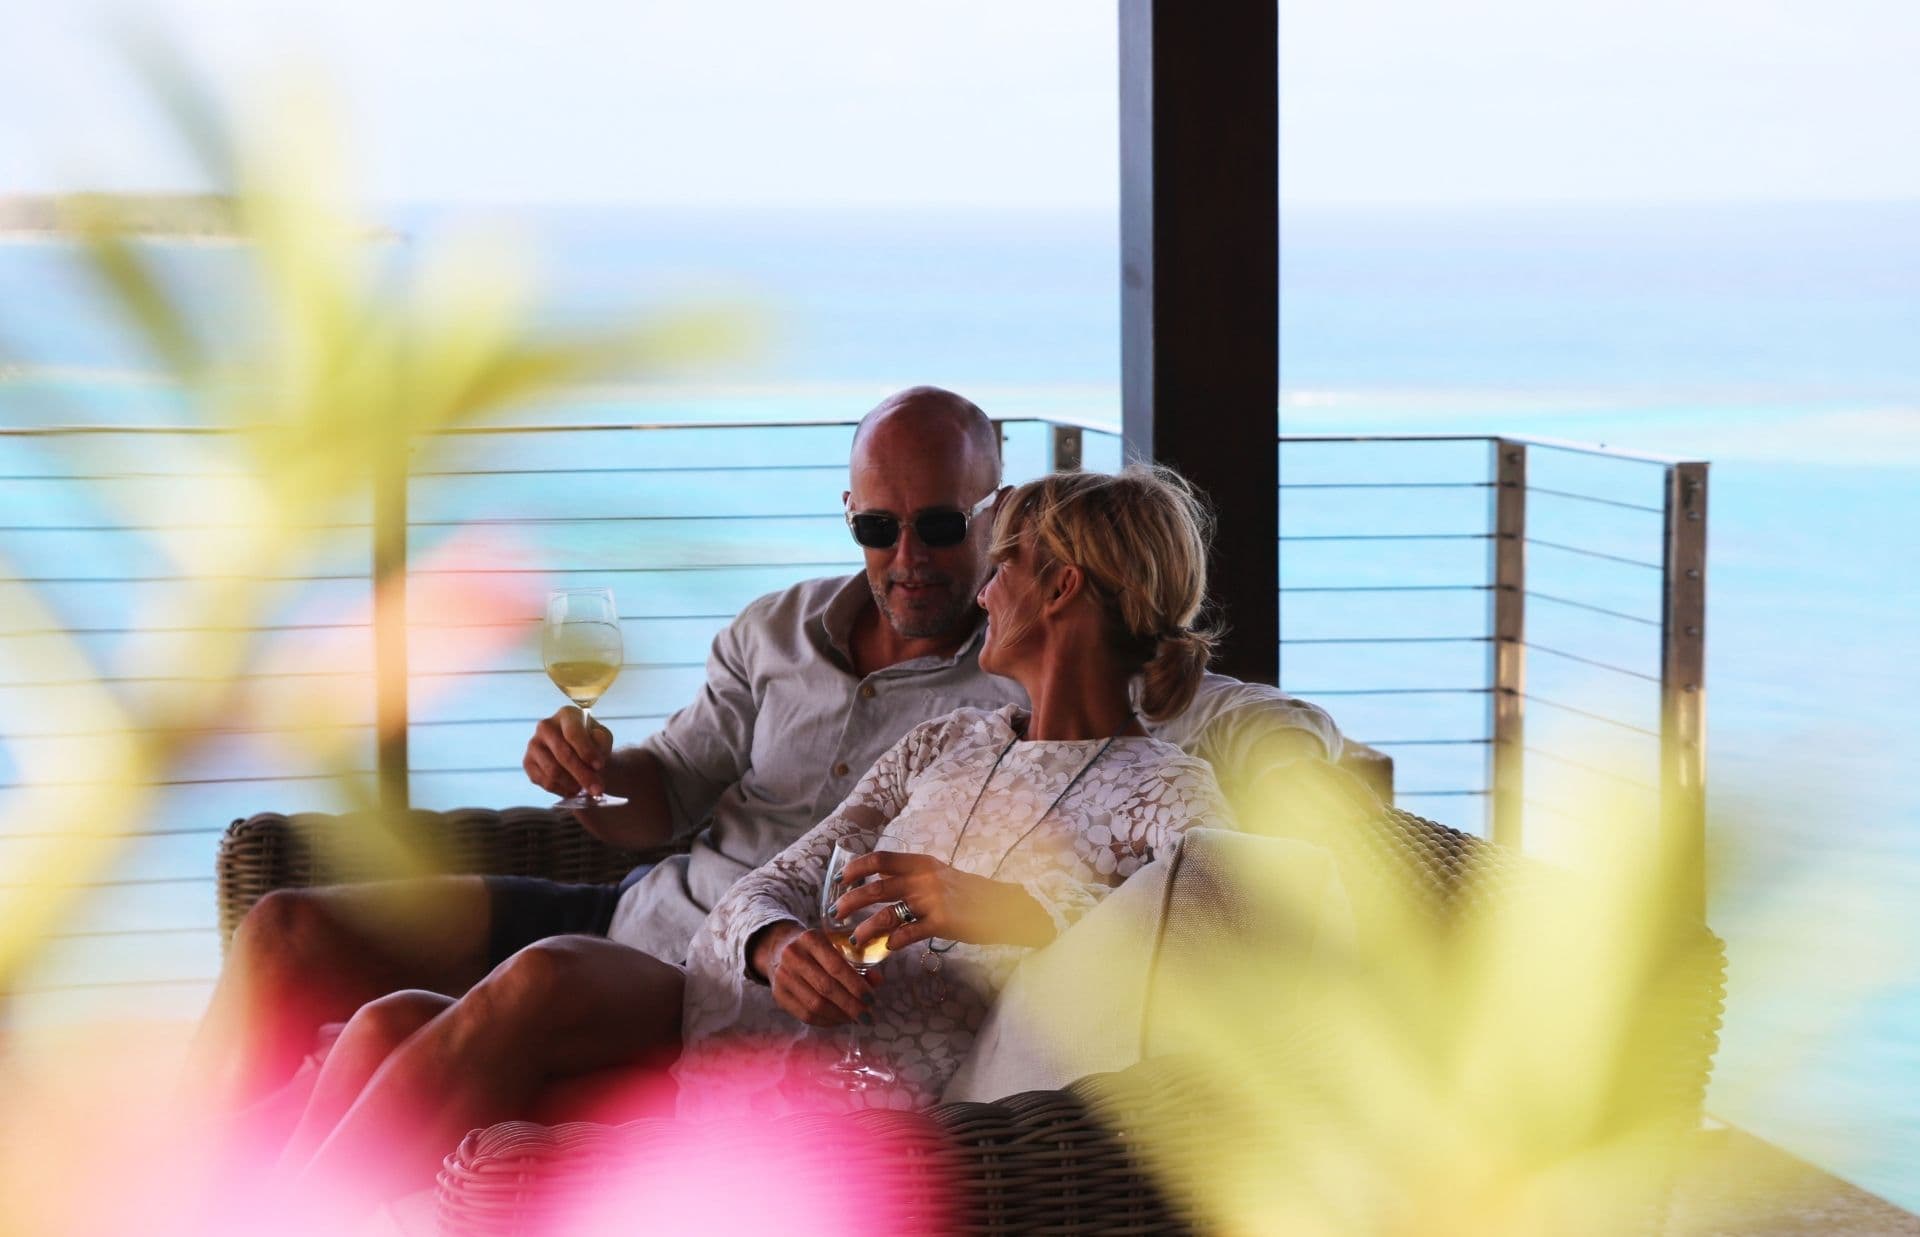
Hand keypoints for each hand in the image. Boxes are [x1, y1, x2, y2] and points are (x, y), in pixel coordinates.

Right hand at [523, 706, 612, 797]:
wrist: (578, 750)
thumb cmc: (592, 741)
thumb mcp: (603, 738)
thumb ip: (601, 743)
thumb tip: (594, 756)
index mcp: (566, 715)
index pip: (573, 733)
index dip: (586, 751)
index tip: (599, 766)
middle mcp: (545, 726)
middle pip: (563, 755)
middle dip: (583, 775)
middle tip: (598, 789)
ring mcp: (533, 744)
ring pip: (553, 771)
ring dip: (573, 784)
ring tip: (586, 788)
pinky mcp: (527, 762)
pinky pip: (544, 782)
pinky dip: (562, 790)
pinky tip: (573, 789)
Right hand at [755, 921, 874, 1026]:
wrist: (780, 948)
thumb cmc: (817, 949)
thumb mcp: (835, 946)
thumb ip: (857, 963)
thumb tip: (877, 981)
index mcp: (810, 939)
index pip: (836, 967)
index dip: (856, 986)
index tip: (872, 999)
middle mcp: (793, 956)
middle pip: (826, 988)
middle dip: (851, 1006)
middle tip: (868, 1016)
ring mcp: (782, 976)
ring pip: (815, 1005)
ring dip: (840, 1016)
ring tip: (855, 1019)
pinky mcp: (778, 994)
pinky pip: (805, 1015)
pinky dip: (826, 1021)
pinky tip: (839, 1020)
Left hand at [833, 852, 1054, 951]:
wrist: (1003, 907)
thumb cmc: (969, 894)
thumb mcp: (939, 875)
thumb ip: (912, 876)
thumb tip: (878, 882)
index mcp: (922, 863)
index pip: (881, 859)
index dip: (856, 868)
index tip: (840, 879)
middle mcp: (924, 878)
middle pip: (876, 887)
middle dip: (850, 900)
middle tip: (836, 912)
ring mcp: (933, 900)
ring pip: (887, 913)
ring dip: (866, 927)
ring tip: (855, 938)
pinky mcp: (942, 923)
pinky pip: (908, 934)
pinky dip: (892, 942)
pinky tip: (886, 948)